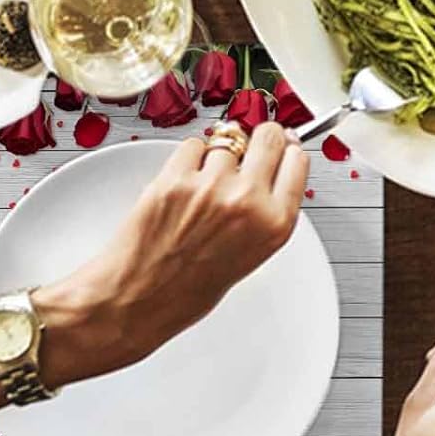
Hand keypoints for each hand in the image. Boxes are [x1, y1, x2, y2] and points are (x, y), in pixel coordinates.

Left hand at [36, 124, 306, 383]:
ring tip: (201, 187)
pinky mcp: (175, 178)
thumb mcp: (248, 255)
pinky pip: (192, 146)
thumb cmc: (188, 289)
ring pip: (225, 141)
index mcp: (273, 224)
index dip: (285, 149)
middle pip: (267, 136)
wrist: (138, 299)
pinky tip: (181, 185)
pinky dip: (188, 158)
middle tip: (246, 146)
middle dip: (257, 138)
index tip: (279, 145)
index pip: (296, 160)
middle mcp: (247, 202)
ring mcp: (210, 187)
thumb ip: (263, 212)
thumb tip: (268, 171)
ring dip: (216, 156)